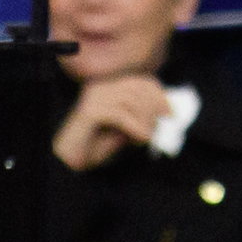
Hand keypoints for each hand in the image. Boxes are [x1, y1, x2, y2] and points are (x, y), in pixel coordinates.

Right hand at [54, 77, 179, 172]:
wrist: (69, 160)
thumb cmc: (97, 145)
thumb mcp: (126, 129)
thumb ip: (142, 118)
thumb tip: (166, 113)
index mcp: (110, 86)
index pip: (141, 80)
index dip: (160, 94)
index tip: (172, 113)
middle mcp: (101, 86)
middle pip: (138, 87)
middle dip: (155, 107)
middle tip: (162, 126)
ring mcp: (94, 96)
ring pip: (131, 99)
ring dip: (145, 119)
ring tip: (148, 136)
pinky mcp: (90, 110)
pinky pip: (120, 114)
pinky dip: (135, 127)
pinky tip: (141, 139)